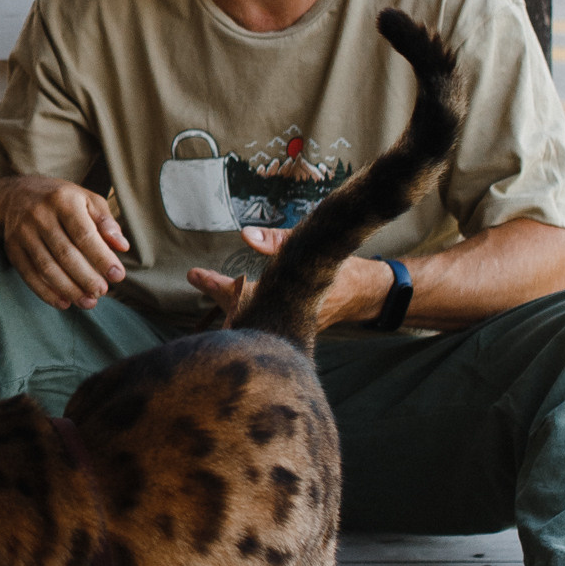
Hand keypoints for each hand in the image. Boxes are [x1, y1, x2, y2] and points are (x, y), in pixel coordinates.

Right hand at [0, 177, 130, 311]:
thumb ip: (106, 222)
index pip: (84, 234)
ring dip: (68, 289)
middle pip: (64, 253)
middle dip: (86, 277)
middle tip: (102, 292)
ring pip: (46, 267)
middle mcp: (40, 215)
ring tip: (88, 302)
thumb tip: (122, 247)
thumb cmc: (61, 199)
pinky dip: (46, 292)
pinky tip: (64, 302)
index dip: (102, 258)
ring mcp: (22, 232)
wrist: (16, 194)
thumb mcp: (87, 200)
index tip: (118, 276)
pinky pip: (28, 274)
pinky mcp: (12, 247)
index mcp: (63, 200)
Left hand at [187, 227, 391, 333]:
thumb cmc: (341, 267)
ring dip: (231, 307)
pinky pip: (263, 323)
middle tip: (197, 277)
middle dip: (218, 297)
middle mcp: (284, 316)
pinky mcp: (294, 329)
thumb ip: (277, 242)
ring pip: (251, 321)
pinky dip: (248, 313)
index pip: (241, 293)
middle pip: (240, 313)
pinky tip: (235, 304)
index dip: (214, 284)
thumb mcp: (311, 246)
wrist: (370, 292)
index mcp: (286, 295)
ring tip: (208, 286)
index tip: (194, 274)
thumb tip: (245, 236)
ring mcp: (289, 326)